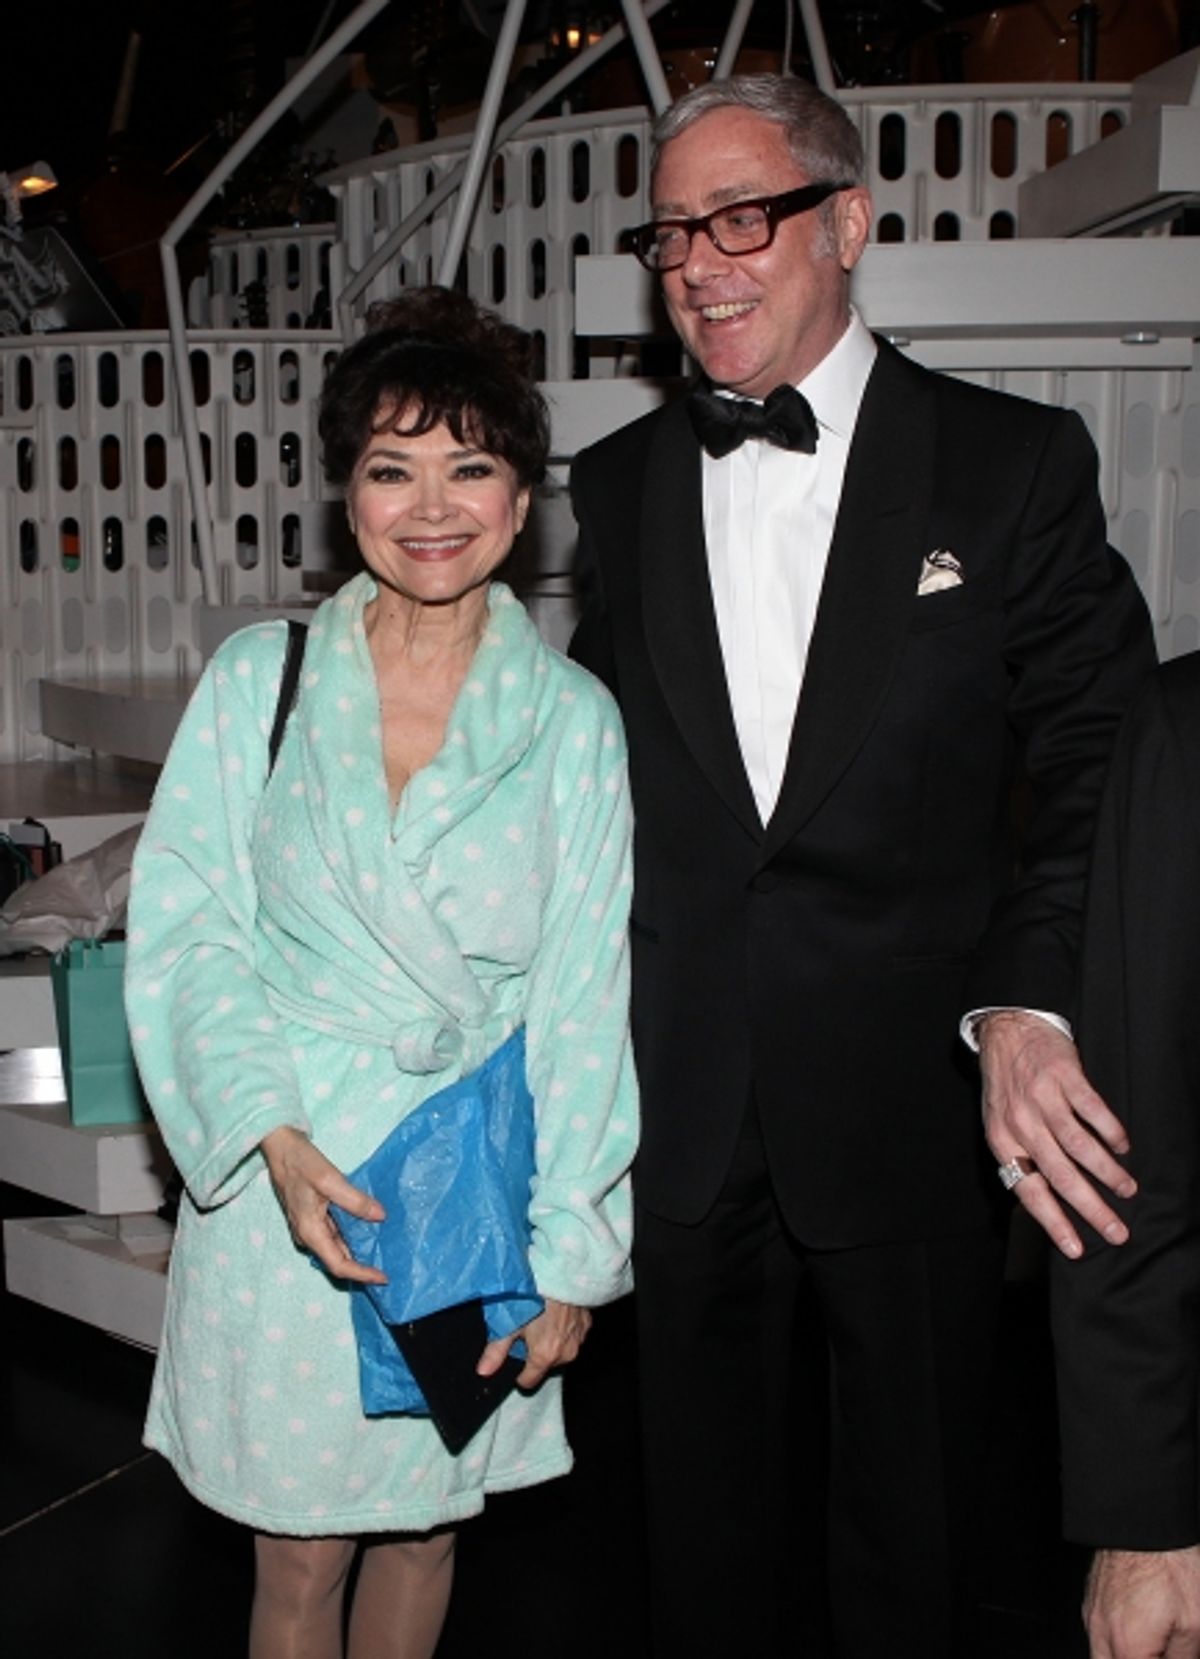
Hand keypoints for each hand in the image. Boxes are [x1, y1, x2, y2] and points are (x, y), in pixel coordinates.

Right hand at [260, 1125, 386, 1284]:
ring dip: (358, 1249)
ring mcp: (309, 1226)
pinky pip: (335, 1232)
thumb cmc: (301, 1162)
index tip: (384, 1277)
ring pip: (337, 1246)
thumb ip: (355, 1200)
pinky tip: (369, 1228)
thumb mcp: (330, 1180)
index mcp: (310, 1231)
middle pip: (338, 1259)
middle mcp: (308, 1235)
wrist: (281, 1146)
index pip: (339, 1265)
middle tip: (390, 1265)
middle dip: (363, 1264)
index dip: (362, 1273)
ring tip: (384, 1249)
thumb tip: (381, 1216)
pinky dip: (352, 1234)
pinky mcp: (312, 1216)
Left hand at [476, 1297, 591, 1389]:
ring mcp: (579, 1339)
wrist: (564, 1272)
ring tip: (541, 1318)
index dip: (518, 1373)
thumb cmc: (537, 1296)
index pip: (529, 1381)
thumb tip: (483, 1372)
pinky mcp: (587, 1324)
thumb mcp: (510, 1322)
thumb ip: (496, 1350)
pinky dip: (564, 1329)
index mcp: (545, 1357)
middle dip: (535, 1353)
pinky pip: (572, 1335)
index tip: (514, 1359)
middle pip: (545, 1365)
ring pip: (560, 1350)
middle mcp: (565, 1354)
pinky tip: (555, 1312)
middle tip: (526, 1329)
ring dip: (551, 1340)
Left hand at [978, 1011, 1134, 1258]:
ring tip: (1127, 1190)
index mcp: (1003, 1139)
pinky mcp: (1064, 1077)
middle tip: (1117, 1231)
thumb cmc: (1005, 1083)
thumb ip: (1020, 1156)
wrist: (1007, 1030)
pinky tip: (1122, 1146)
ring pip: (1080, 1147)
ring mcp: (1043, 1098)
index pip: (1029, 1190)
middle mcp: (1022, 1122)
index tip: (1075, 1248)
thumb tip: (1045, 1199)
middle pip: (1061, 1175)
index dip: (1053, 1221)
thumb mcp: (999, 1122)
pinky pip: (1093, 1111)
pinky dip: (1111, 1132)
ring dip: (1108, 1173)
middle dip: (1091, 1208)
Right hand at [1085, 1547, 1199, 1657]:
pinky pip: (1098, 1632)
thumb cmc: (1169, 1563)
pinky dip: (1116, 1641)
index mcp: (1127, 1646)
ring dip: (1123, 1655)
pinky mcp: (1093, 1596)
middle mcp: (1102, 1631)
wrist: (1144, 1519)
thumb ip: (1184, 1657)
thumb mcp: (1194, 1623)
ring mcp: (1093, 1612)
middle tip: (1156, 1653)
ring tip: (1149, 1645)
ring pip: (1099, 1654)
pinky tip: (1139, 1631)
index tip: (1170, 1654)